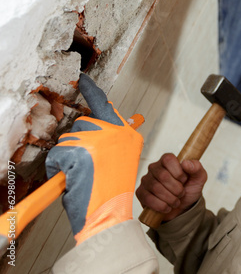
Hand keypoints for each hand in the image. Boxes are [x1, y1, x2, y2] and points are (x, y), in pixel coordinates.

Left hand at [45, 74, 143, 243]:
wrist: (110, 214)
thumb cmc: (112, 193)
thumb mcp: (119, 162)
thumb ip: (111, 142)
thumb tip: (94, 129)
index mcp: (129, 135)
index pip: (106, 106)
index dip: (93, 92)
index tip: (84, 79)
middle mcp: (117, 132)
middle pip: (84, 123)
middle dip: (77, 143)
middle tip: (85, 166)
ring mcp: (99, 139)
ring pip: (69, 139)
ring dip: (68, 158)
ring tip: (83, 175)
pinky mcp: (81, 150)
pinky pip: (58, 153)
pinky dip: (59, 168)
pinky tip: (75, 179)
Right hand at [136, 153, 206, 220]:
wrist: (182, 208)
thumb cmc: (189, 189)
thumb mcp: (199, 178)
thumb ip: (196, 168)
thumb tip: (186, 163)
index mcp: (167, 160)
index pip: (168, 159)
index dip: (179, 172)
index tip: (184, 180)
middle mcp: (154, 167)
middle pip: (163, 176)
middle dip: (176, 189)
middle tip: (181, 194)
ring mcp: (146, 180)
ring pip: (156, 188)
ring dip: (170, 199)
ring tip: (176, 201)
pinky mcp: (141, 193)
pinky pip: (148, 199)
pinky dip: (161, 206)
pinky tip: (167, 207)